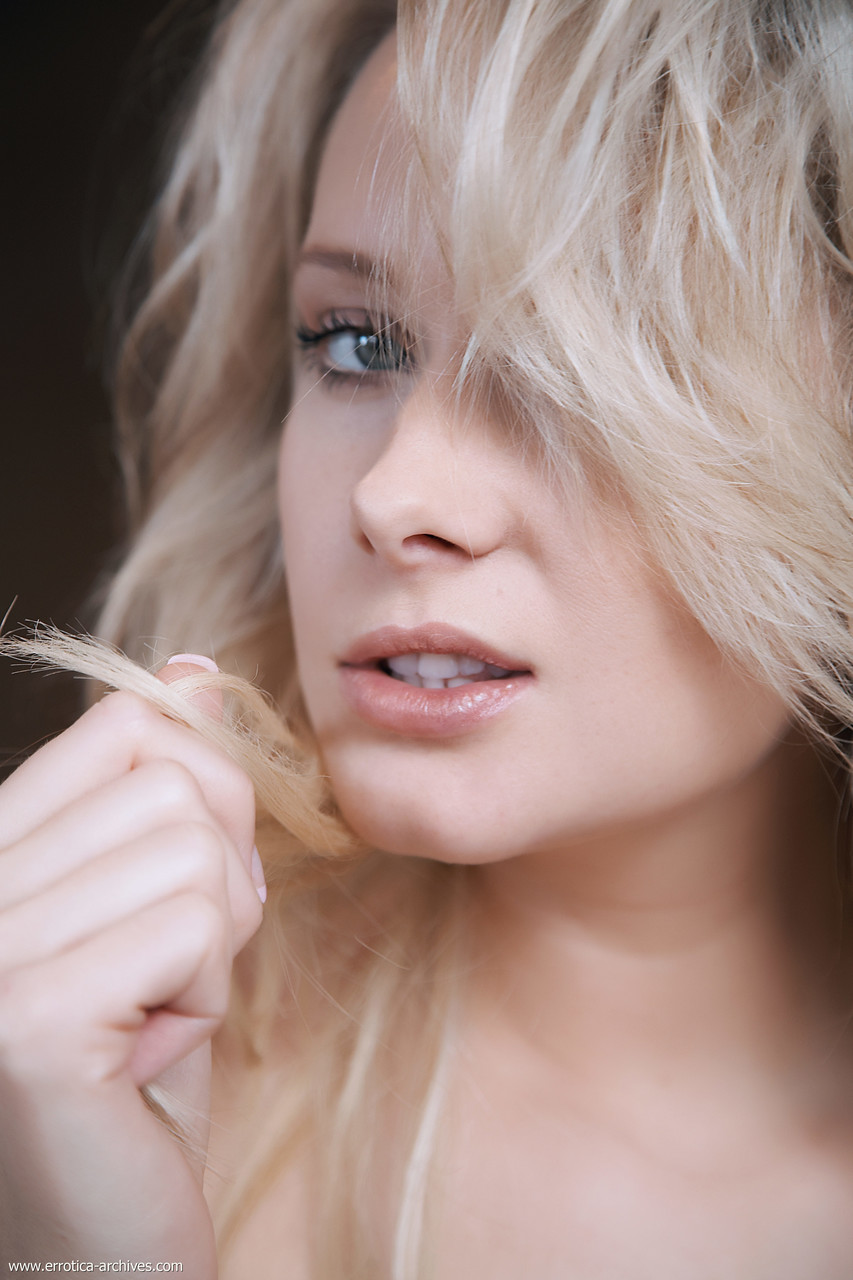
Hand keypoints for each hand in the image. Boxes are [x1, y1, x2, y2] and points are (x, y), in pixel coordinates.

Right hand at [0, 657, 262, 1273]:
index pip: (123, 726)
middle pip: (174, 778)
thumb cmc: (136, 1085)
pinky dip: (206, 995)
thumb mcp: (158, 917)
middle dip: (219, 880)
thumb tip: (190, 671)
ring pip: (193, 847)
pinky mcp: (24, 1021)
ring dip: (213, 947)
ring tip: (152, 1021)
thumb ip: (166, 797)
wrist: (104, 1249)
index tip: (196, 877)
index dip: (201, 786)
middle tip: (169, 977)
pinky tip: (144, 1060)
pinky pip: (193, 924)